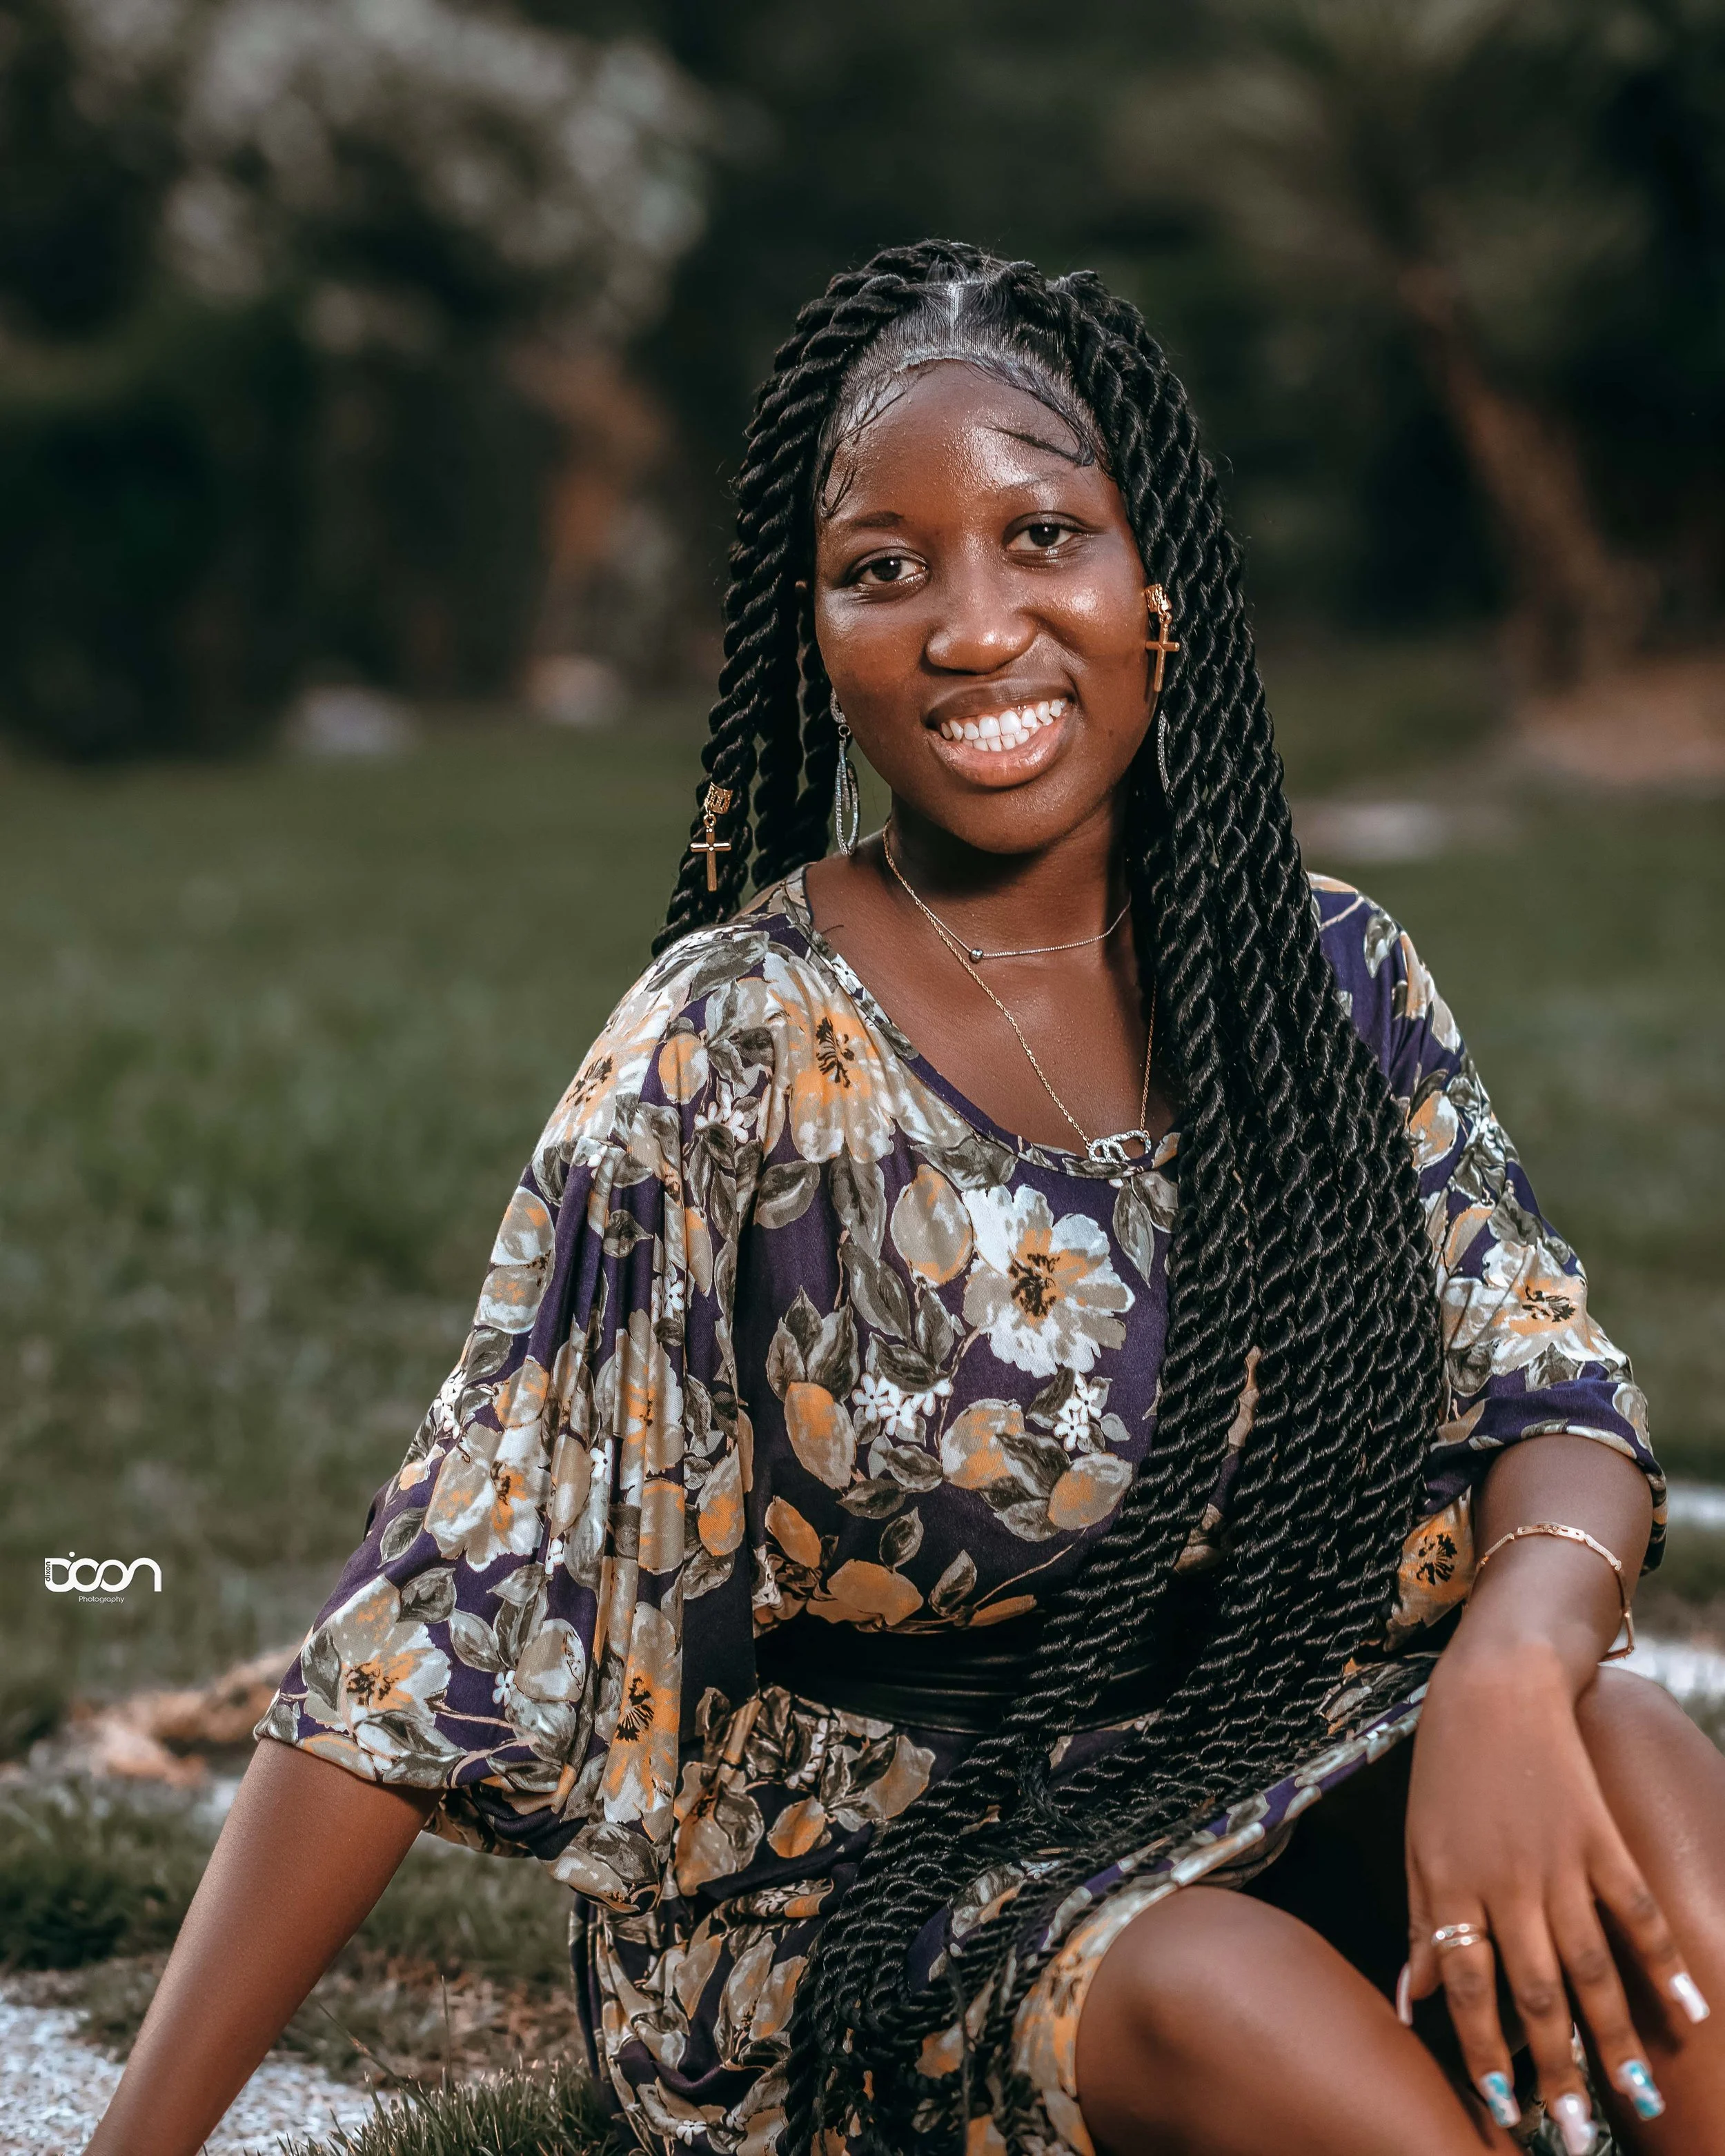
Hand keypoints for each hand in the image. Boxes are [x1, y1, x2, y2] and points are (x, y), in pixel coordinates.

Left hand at [1404, 1633, 1700, 2148]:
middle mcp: (1505, 1884)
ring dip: (1615, 2037)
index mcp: (1451, 1887)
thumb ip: (1420, 1923)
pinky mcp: (1601, 1838)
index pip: (1469, 1990)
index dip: (1485, 2053)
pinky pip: (1635, 1910)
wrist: (1495, 1682)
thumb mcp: (1417, 1842)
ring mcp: (1559, 1862)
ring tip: (1639, 2099)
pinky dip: (1663, 1962)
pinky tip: (1688, 2011)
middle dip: (1557, 2070)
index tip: (1505, 2112)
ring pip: (1591, 1966)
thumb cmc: (1446, 1765)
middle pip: (1536, 1993)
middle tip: (1577, 2134)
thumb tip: (1410, 1999)